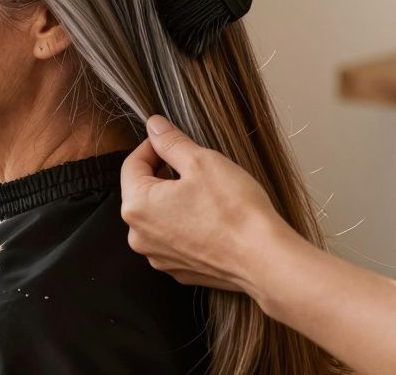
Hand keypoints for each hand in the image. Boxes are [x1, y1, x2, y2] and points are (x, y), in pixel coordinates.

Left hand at [120, 115, 307, 299]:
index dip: (152, 146)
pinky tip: (210, 217)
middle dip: (163, 174)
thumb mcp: (201, 161)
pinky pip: (174, 238)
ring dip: (175, 199)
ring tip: (205, 192)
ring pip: (159, 216)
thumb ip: (170, 141)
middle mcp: (139, 237)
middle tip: (193, 165)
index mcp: (137, 207)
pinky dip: (186, 224)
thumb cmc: (234, 209)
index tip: (171, 139)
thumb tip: (154, 126)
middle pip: (143, 192)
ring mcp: (158, 257)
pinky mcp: (178, 270)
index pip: (132, 165)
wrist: (264, 259)